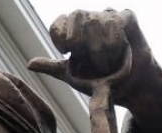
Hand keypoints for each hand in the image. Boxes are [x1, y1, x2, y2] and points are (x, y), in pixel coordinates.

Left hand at [31, 10, 148, 91]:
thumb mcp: (75, 77)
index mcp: (73, 30)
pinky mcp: (126, 17)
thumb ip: (54, 67)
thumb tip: (29, 64)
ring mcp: (107, 16)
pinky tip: (121, 51)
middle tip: (93, 63)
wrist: (132, 88)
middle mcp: (89, 19)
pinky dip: (116, 41)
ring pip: (97, 21)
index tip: (69, 54)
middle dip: (82, 43)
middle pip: (76, 16)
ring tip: (109, 64)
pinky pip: (115, 22)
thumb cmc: (104, 80)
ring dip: (102, 51)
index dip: (61, 39)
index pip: (58, 24)